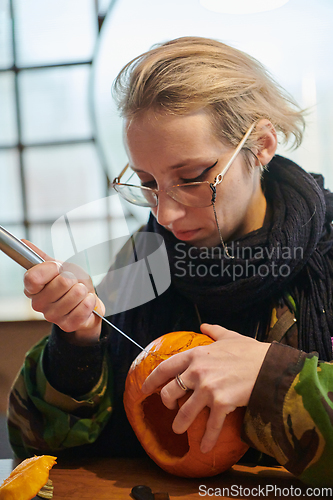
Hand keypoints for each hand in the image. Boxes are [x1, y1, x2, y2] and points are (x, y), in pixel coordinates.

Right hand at [23, 240, 104, 344]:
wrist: (86, 301)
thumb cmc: (71, 284)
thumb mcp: (59, 267)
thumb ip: (42, 257)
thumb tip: (24, 243)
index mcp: (32, 288)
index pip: (33, 277)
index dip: (51, 269)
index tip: (59, 268)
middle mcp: (38, 303)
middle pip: (61, 283)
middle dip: (73, 278)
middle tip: (73, 282)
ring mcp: (51, 316)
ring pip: (74, 295)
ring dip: (83, 290)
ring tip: (80, 292)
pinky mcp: (66, 325)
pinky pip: (82, 309)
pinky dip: (89, 302)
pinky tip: (87, 300)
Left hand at [142, 323, 269, 452]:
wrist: (270, 366)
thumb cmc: (250, 351)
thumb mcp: (229, 336)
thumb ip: (214, 331)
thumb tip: (204, 325)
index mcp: (196, 355)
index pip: (165, 368)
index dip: (152, 380)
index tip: (146, 388)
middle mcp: (197, 371)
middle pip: (170, 392)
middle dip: (166, 403)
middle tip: (169, 408)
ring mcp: (208, 388)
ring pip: (184, 412)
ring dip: (179, 424)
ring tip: (178, 429)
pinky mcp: (221, 403)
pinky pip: (210, 426)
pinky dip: (207, 439)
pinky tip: (204, 448)